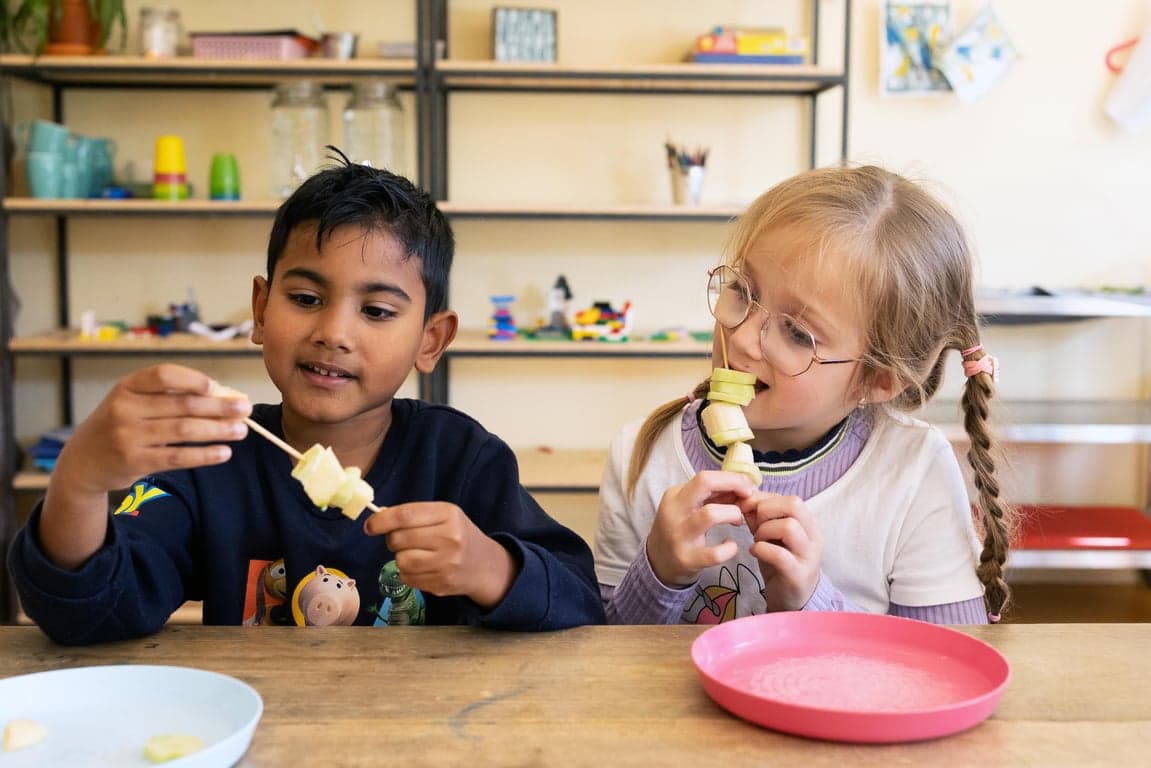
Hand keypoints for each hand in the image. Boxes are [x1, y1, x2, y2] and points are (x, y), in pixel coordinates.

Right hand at [41, 364, 250, 569]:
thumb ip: (168, 397)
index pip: (163, 375)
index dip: (193, 379)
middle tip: (245, 408)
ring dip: (218, 430)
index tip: (218, 387)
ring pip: (184, 431)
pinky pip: (178, 457)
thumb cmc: (119, 425)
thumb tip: (222, 395)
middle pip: (183, 405)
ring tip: (241, 431)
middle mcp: (125, 409)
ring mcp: (129, 436)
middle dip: (220, 407)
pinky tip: (224, 452)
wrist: (82, 462)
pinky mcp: (135, 462)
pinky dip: (205, 454)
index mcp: (127, 387)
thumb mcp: (132, 402)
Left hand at [362, 502, 517, 608]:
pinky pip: (408, 578)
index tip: (370, 526)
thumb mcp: (443, 516)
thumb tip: (377, 521)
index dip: (382, 521)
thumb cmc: (457, 535)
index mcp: (449, 515)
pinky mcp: (441, 584)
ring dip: (401, 558)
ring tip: (416, 554)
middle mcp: (450, 539)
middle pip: (399, 539)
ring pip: (401, 561)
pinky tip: (423, 568)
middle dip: (393, 540)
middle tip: (403, 540)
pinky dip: (409, 573)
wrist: (484, 565)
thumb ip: (414, 515)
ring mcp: (446, 564)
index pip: (406, 515)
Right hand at [646, 470, 755, 587]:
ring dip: (733, 513)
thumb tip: (741, 485)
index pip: (705, 476)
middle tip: (748, 497)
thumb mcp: (688, 508)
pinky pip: (715, 553)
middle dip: (733, 484)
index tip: (746, 487)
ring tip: (737, 521)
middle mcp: (674, 512)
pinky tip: (730, 546)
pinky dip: (729, 548)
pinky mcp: (687, 559)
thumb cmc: (679, 530)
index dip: (731, 478)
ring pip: (710, 514)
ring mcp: (679, 535)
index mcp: (675, 496)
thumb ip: (712, 496)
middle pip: (704, 482)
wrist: (657, 563)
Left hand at [741, 493, 822, 610]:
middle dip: (766, 510)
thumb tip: (744, 499)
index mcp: (809, 523)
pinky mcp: (798, 574)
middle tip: (754, 525)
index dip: (764, 498)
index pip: (791, 498)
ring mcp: (808, 555)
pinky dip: (761, 549)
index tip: (746, 508)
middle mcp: (814, 536)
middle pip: (794, 505)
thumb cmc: (780, 562)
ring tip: (756, 540)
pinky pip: (779, 555)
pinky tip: (754, 552)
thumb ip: (760, 517)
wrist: (792, 599)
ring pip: (788, 526)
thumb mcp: (771, 535)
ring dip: (764, 530)